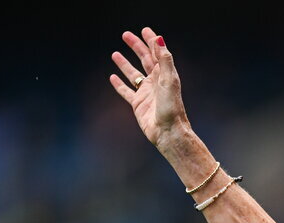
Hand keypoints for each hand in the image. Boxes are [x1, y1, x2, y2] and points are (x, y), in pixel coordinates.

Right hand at [109, 28, 191, 151]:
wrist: (168, 131)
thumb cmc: (172, 107)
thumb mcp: (170, 80)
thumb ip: (165, 59)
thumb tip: (159, 39)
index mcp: (165, 74)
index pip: (157, 53)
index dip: (151, 41)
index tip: (144, 30)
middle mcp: (156, 82)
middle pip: (144, 59)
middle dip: (136, 47)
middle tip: (126, 35)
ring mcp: (146, 92)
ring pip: (133, 74)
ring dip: (124, 63)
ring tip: (115, 53)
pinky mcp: (138, 104)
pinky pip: (126, 91)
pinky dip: (119, 84)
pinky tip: (112, 76)